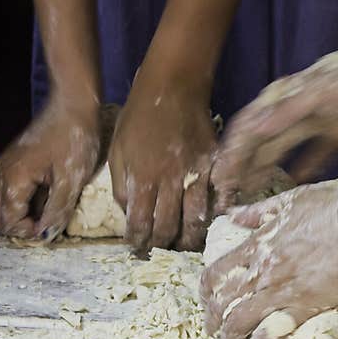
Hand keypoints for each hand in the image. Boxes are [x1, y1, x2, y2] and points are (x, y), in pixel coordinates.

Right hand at [0, 99, 101, 240]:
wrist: (71, 108)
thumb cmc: (73, 140)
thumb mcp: (71, 180)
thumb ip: (57, 210)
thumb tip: (45, 235)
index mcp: (14, 179)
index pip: (8, 221)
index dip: (28, 231)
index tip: (49, 228)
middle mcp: (1, 174)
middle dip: (16, 228)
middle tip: (42, 226)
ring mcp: (2, 167)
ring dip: (9, 217)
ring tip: (36, 218)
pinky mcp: (9, 162)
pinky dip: (8, 204)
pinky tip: (31, 203)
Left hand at [108, 80, 213, 251]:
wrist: (173, 87)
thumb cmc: (139, 117)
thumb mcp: (117, 150)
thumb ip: (121, 186)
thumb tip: (130, 215)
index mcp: (143, 178)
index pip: (140, 224)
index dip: (138, 242)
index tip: (137, 249)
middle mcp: (170, 180)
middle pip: (169, 227)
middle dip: (163, 245)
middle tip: (161, 251)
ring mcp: (196, 174)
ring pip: (196, 219)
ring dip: (190, 238)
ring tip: (185, 246)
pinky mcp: (215, 165)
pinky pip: (220, 197)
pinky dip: (217, 214)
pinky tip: (212, 223)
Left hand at [200, 176, 337, 338]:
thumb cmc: (334, 206)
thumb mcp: (288, 201)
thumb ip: (257, 212)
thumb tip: (232, 216)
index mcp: (258, 244)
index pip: (216, 273)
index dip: (207, 291)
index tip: (208, 300)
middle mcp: (263, 270)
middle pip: (222, 302)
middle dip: (213, 320)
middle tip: (213, 330)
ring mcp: (282, 291)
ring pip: (238, 322)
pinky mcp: (305, 308)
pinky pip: (269, 336)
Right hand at [211, 48, 337, 212]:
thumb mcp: (323, 95)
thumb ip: (288, 111)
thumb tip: (254, 129)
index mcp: (287, 100)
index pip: (249, 129)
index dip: (231, 153)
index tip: (218, 178)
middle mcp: (295, 111)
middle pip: (260, 142)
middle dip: (240, 166)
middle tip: (226, 192)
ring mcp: (314, 123)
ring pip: (280, 150)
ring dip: (262, 170)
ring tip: (249, 192)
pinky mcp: (336, 132)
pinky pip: (311, 156)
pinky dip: (300, 171)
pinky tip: (292, 187)